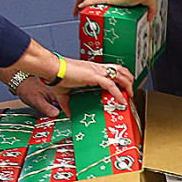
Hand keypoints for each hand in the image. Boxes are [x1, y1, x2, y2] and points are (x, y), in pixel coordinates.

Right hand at [10, 57, 132, 117]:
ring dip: (127, 85)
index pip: (111, 70)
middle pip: (120, 69)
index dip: (119, 78)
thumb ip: (67, 104)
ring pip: (120, 74)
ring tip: (130, 95)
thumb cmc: (56, 77)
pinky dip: (118, 94)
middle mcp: (96, 68)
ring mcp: (96, 71)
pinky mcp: (94, 76)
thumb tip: (68, 113)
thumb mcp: (63, 93)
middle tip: (130, 91)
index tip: (122, 88)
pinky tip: (121, 101)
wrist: (51, 70)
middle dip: (128, 80)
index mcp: (91, 69)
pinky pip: (111, 85)